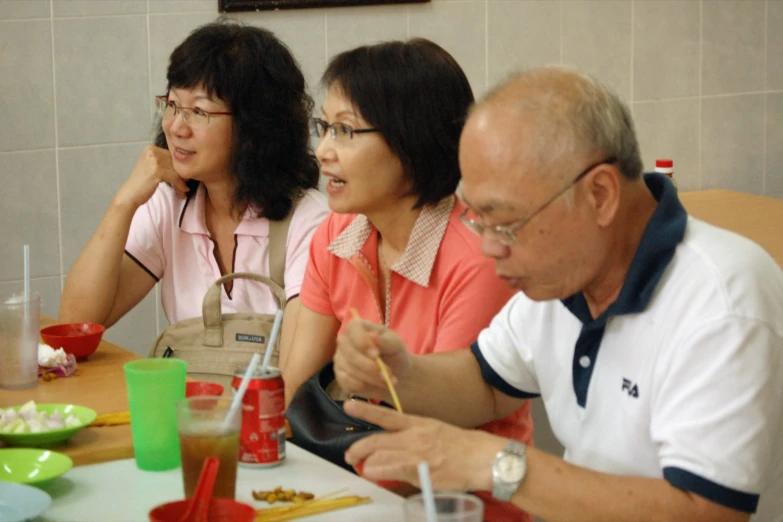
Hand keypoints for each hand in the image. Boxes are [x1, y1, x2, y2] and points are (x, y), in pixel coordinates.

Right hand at [114, 145, 188, 208]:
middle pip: (175, 162)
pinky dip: (180, 186)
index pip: (172, 156)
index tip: (185, 178)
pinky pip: (176, 178)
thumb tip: (187, 164)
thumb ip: (165, 162)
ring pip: (177, 171)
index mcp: (151, 148)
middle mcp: (152, 151)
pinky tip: (182, 192)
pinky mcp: (157, 171)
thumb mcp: (152, 167)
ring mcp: (154, 160)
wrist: (130, 195)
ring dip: (182, 182)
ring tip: (183, 191)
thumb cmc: (142, 183)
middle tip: (185, 185)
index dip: (179, 167)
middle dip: (182, 175)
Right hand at [334, 318, 410, 399]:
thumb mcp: (395, 345)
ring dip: (370, 378)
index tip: (376, 354)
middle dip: (370, 366)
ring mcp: (340, 359)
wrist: (396, 374)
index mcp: (357, 327)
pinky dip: (361, 386)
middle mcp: (345, 341)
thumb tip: (372, 336)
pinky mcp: (340, 376)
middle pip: (350, 353)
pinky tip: (374, 386)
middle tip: (387, 375)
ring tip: (387, 381)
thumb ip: (384, 341)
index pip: (352, 329)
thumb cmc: (394, 354)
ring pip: (350, 369)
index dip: (362, 342)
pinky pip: (345, 382)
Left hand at [343, 401, 504, 492]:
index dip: (365, 410)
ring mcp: (415, 454)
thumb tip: (396, 447)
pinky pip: (392, 471)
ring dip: (367, 463)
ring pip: (380, 457)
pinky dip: (379, 473)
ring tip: (362, 467)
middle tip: (349, 454)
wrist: (482, 458)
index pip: (386, 415)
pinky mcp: (420, 471)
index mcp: (418, 423)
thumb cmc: (462, 446)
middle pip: (376, 440)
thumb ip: (414, 437)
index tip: (348, 404)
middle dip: (358, 448)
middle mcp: (414, 436)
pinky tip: (373, 474)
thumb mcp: (436, 431)